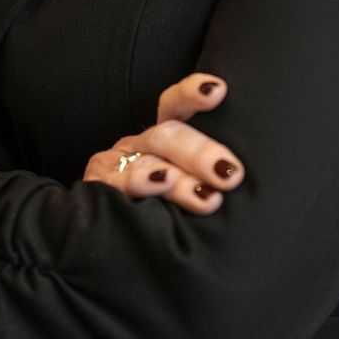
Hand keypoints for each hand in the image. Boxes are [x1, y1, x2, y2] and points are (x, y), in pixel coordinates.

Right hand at [80, 71, 245, 214]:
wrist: (115, 248)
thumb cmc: (167, 215)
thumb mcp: (192, 190)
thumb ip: (211, 178)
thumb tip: (241, 177)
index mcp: (165, 140)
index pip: (176, 105)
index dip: (192, 94)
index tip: (218, 90)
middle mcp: (140, 146)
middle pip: (166, 136)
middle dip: (199, 152)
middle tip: (230, 173)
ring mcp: (115, 165)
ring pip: (144, 162)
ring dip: (177, 179)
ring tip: (204, 196)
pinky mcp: (97, 188)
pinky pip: (113, 183)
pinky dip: (137, 182)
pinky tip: (159, 185)